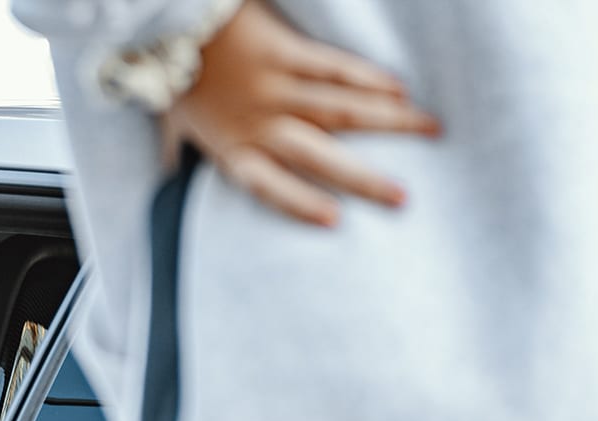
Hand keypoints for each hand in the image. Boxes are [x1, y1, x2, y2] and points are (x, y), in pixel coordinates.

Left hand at [161, 0, 440, 226]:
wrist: (170, 22)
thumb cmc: (174, 74)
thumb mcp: (170, 124)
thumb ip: (176, 152)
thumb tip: (168, 175)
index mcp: (232, 149)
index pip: (270, 186)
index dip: (300, 205)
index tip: (336, 222)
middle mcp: (259, 124)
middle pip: (319, 157)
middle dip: (364, 178)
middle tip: (404, 197)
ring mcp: (275, 88)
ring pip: (340, 110)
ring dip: (389, 122)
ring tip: (430, 129)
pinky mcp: (285, 52)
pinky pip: (333, 68)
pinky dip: (367, 79)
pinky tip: (399, 89)